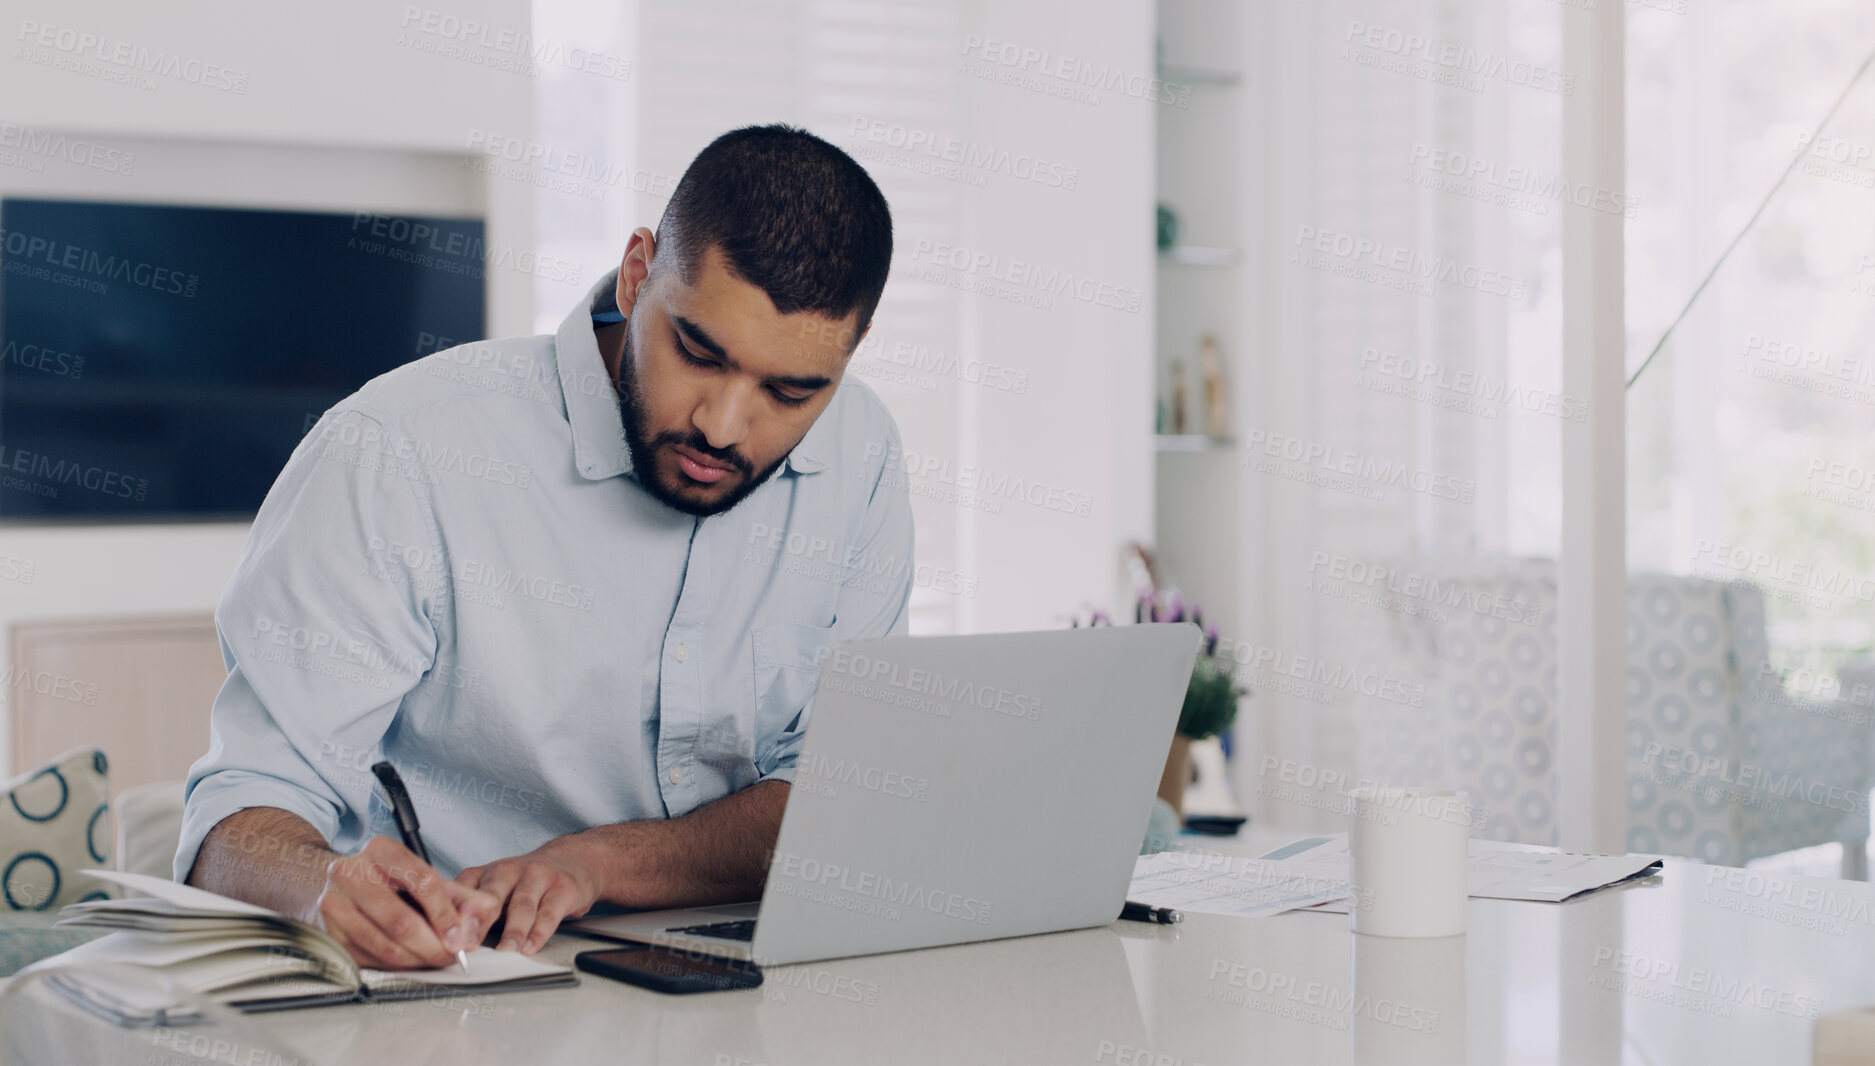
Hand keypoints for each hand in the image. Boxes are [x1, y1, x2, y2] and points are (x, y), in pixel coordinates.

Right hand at [312, 836, 500, 969]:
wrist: (342, 887)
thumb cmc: (392, 882)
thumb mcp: (429, 878)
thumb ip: (463, 896)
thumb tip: (481, 915)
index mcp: (381, 850)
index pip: (422, 881)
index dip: (445, 914)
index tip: (460, 937)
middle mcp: (351, 872)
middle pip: (400, 919)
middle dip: (432, 944)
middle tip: (450, 955)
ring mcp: (333, 903)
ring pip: (383, 944)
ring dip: (416, 959)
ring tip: (435, 959)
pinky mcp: (329, 933)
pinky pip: (369, 959)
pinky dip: (397, 966)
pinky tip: (411, 960)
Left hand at [456, 837, 602, 954]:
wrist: (572, 861)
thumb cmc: (526, 883)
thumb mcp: (495, 889)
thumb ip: (474, 911)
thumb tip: (448, 943)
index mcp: (486, 873)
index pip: (463, 891)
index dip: (452, 914)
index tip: (446, 938)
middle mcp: (508, 871)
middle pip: (490, 896)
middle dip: (477, 921)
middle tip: (469, 944)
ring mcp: (536, 876)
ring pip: (521, 905)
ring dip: (513, 931)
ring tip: (506, 950)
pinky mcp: (562, 888)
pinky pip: (548, 913)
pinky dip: (539, 933)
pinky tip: (531, 946)